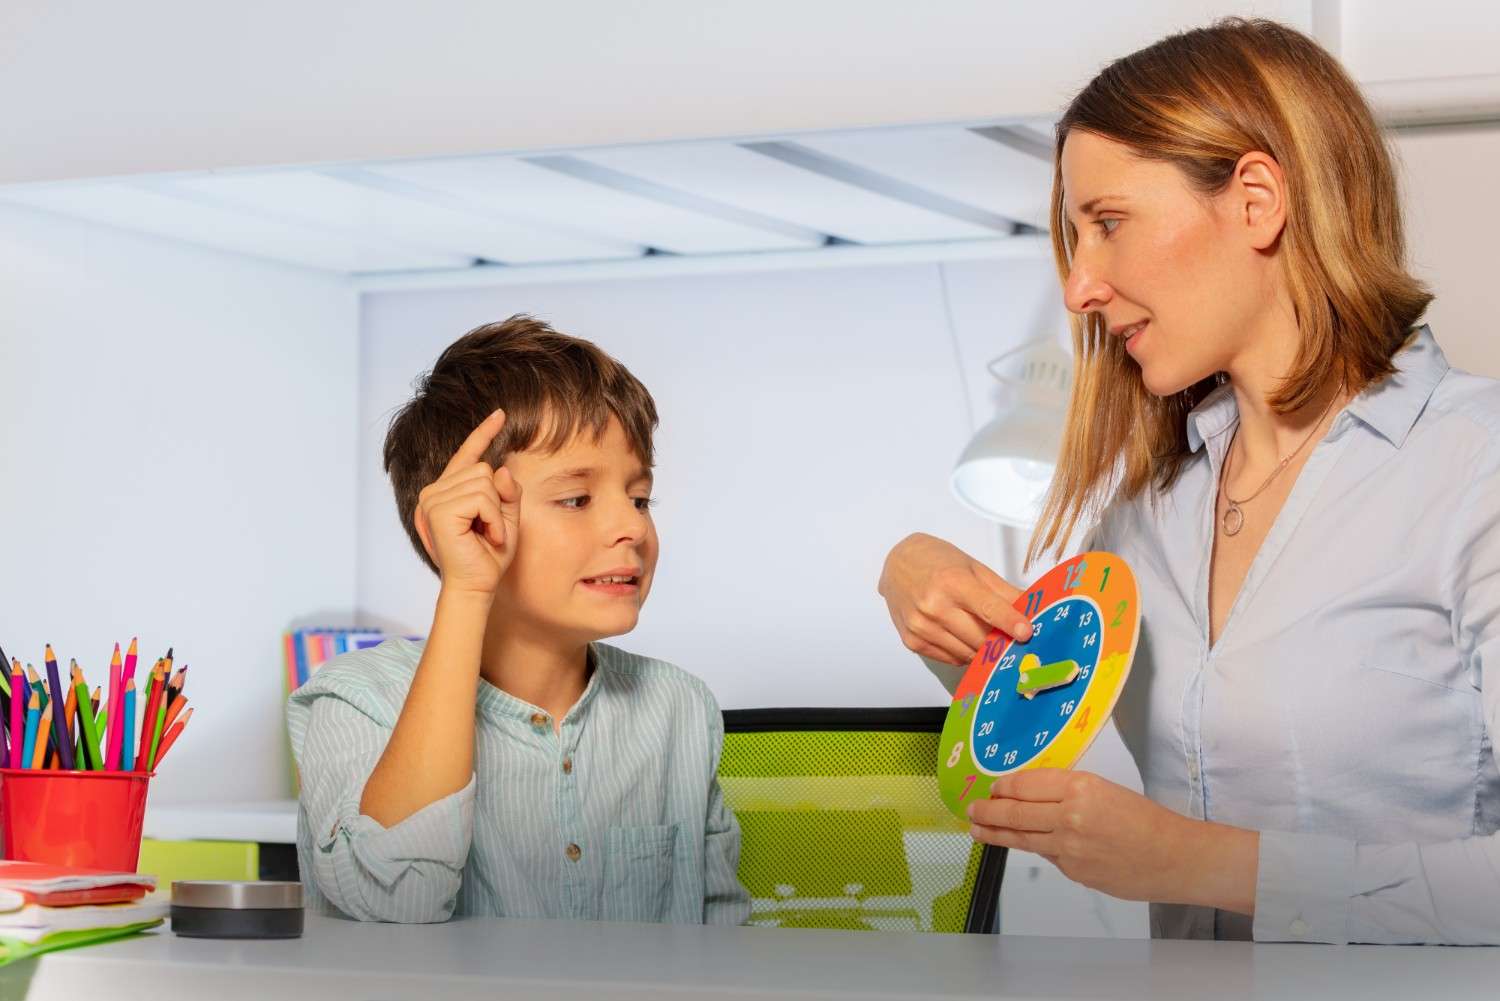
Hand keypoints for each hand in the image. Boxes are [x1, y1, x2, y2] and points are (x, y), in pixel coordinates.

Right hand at [413, 409, 522, 596]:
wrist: (475, 588)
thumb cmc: (488, 557)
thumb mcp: (506, 518)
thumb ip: (506, 491)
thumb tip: (499, 468)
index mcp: (446, 492)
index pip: (467, 456)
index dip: (483, 433)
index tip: (500, 414)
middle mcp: (434, 493)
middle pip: (482, 468)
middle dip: (498, 501)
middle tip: (490, 531)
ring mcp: (431, 500)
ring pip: (484, 481)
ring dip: (496, 513)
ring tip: (487, 535)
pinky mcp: (437, 511)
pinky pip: (482, 497)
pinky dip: (493, 518)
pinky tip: (485, 536)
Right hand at [877, 533, 1032, 665]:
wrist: (896, 564)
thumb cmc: (938, 561)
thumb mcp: (973, 567)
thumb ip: (1003, 591)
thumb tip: (1034, 609)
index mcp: (952, 582)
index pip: (988, 609)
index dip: (1010, 623)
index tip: (1027, 633)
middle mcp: (934, 606)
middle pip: (979, 637)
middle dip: (1000, 640)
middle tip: (1012, 638)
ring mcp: (920, 627)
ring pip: (966, 653)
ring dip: (982, 649)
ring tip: (987, 637)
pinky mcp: (912, 642)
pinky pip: (950, 659)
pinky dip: (963, 652)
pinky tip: (963, 637)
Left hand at [967, 769, 1257, 912]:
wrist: (1176, 858)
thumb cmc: (1148, 821)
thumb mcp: (1105, 790)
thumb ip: (1068, 793)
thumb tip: (1033, 798)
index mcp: (1080, 786)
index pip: (1026, 783)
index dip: (1004, 787)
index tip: (993, 787)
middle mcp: (1070, 815)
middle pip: (1015, 811)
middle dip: (988, 811)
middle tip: (972, 809)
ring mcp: (1069, 847)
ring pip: (1022, 838)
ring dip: (995, 833)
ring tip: (976, 828)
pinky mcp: (1073, 871)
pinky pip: (1046, 855)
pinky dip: (1034, 848)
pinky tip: (1022, 844)